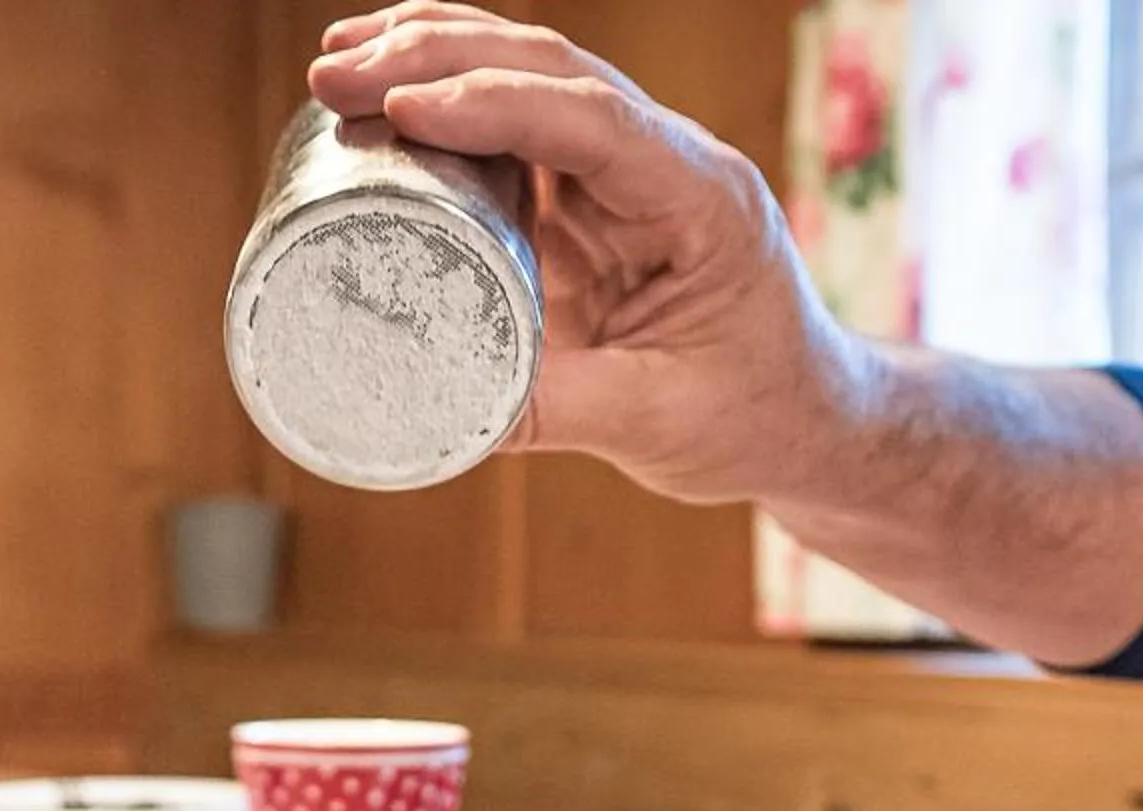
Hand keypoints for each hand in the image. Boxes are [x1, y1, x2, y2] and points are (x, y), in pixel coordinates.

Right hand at [309, 3, 863, 507]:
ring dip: (434, 55)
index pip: (592, 121)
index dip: (493, 105)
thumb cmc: (755, 415)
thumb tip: (434, 407)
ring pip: (529, 76)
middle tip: (337, 72)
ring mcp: (628, 173)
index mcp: (701, 200)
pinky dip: (448, 100)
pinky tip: (385, 93)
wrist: (805, 418)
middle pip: (550, 70)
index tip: (404, 111)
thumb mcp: (656, 423)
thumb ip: (554, 410)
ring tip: (340, 60)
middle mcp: (667, 163)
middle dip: (437, 58)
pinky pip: (516, 125)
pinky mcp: (591, 200)